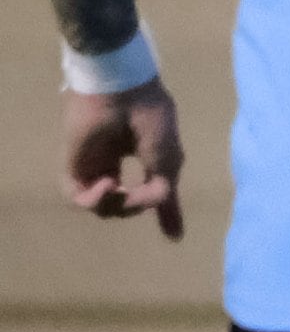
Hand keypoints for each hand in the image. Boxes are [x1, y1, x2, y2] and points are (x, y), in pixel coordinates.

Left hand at [61, 82, 182, 238]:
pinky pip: (78, 198)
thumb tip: (160, 213)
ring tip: (121, 190)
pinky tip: (108, 184)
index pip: (150, 189)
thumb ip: (161, 191)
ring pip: (100, 206)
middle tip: (143, 199)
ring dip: (115, 206)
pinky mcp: (74, 167)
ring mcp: (95, 166)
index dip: (165, 213)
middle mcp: (119, 163)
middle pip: (122, 203)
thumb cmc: (150, 120)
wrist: (122, 94)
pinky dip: (95, 199)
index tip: (174, 237)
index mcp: (143, 155)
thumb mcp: (168, 159)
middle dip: (133, 207)